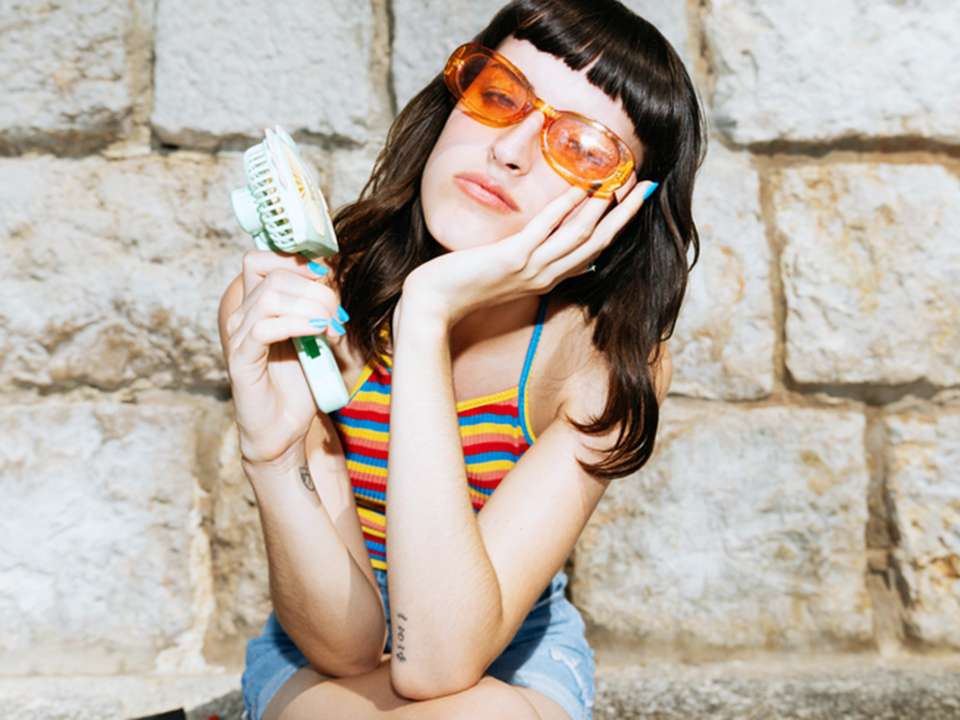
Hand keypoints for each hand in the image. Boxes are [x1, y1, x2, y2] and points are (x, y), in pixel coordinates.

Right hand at [220, 250, 348, 465]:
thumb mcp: (316, 335)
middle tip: (337, 314)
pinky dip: (298, 325)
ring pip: (269, 298)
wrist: (284, 430)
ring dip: (310, 307)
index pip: (260, 259)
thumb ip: (319, 305)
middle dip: (315, 289)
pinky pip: (264, 329)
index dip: (294, 258)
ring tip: (331, 329)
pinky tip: (319, 334)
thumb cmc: (300, 384)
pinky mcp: (241, 360)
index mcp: (257, 305)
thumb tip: (332, 272)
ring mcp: (238, 337)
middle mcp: (242, 316)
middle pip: (273, 275)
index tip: (326, 275)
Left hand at [402, 178, 657, 327]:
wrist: (432, 305)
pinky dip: (564, 209)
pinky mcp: (511, 259)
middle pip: (596, 243)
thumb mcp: (502, 272)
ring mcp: (530, 269)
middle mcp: (545, 276)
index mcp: (545, 279)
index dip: (616, 227)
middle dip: (623, 215)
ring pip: (578, 238)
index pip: (591, 252)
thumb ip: (524, 259)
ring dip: (603, 210)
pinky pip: (544, 231)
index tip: (633, 202)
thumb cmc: (461, 286)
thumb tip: (539, 240)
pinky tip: (580, 190)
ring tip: (622, 183)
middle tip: (646, 187)